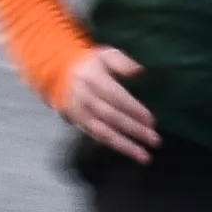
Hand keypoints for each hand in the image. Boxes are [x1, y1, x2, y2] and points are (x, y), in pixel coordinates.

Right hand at [53, 40, 158, 160]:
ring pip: (102, 131)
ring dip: (124, 145)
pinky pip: (95, 135)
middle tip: (155, 141)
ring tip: (144, 156)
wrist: (57, 71)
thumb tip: (139, 71)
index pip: (116, 97)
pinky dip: (111, 144)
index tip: (152, 121)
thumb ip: (123, 62)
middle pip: (111, 117)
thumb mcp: (106, 54)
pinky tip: (128, 152)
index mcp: (93, 79)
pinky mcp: (76, 121)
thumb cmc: (91, 63)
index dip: (134, 109)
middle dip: (134, 130)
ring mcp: (79, 111)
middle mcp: (85, 97)